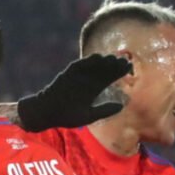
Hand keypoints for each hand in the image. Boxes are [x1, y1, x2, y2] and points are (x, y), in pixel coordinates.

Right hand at [17, 54, 131, 131]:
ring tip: (113, 58)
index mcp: (92, 90)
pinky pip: (78, 66)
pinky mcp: (66, 75)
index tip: (129, 68)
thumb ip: (104, 111)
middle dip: (113, 65)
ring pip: (92, 66)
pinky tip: (97, 57)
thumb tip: (122, 106)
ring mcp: (76, 77)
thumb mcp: (88, 116)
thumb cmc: (65, 117)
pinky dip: (87, 61)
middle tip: (124, 61)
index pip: (108, 78)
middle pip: (103, 70)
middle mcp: (86, 81)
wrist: (45, 114)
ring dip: (102, 61)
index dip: (118, 73)